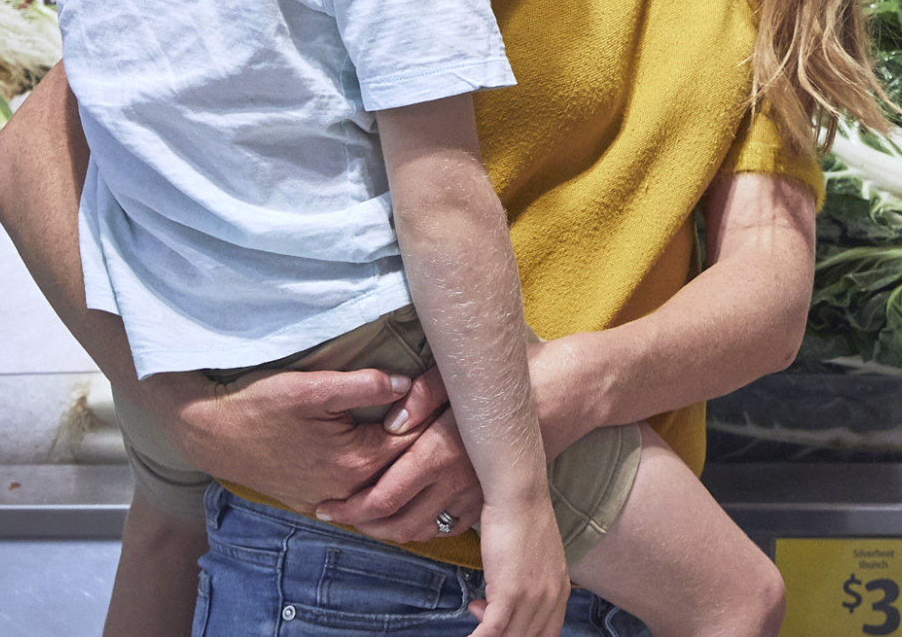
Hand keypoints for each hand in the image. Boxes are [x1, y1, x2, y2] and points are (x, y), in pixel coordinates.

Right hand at [151, 367, 423, 510]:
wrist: (210, 433)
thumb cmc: (258, 405)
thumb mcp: (312, 387)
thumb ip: (364, 385)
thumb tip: (406, 382)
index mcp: (354, 461)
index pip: (416, 440)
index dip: (435, 411)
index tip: (451, 387)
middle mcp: (348, 489)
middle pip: (407, 465)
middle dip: (430, 436)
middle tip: (449, 405)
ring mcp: (331, 500)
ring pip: (387, 483)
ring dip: (408, 459)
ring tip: (429, 428)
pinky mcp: (316, 501)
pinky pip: (363, 494)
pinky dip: (383, 477)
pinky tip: (394, 455)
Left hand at [316, 338, 597, 542]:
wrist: (576, 389)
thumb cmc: (520, 372)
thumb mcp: (463, 370)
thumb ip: (421, 393)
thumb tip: (390, 421)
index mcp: (442, 451)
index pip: (383, 496)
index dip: (350, 508)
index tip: (325, 507)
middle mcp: (459, 481)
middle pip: (397, 524)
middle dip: (363, 526)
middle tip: (339, 516)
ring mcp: (479, 493)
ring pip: (424, 530)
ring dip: (391, 531)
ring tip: (367, 519)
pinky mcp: (495, 495)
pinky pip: (452, 524)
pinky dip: (425, 526)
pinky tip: (412, 512)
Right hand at [466, 496, 569, 636]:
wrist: (519, 498)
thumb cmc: (523, 521)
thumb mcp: (537, 559)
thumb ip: (529, 584)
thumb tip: (505, 602)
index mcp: (560, 590)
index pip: (547, 634)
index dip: (524, 635)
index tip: (505, 627)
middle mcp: (551, 598)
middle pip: (526, 636)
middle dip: (502, 631)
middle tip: (482, 609)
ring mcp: (532, 598)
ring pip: (509, 636)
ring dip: (487, 630)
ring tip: (476, 607)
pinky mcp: (510, 594)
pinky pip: (491, 631)